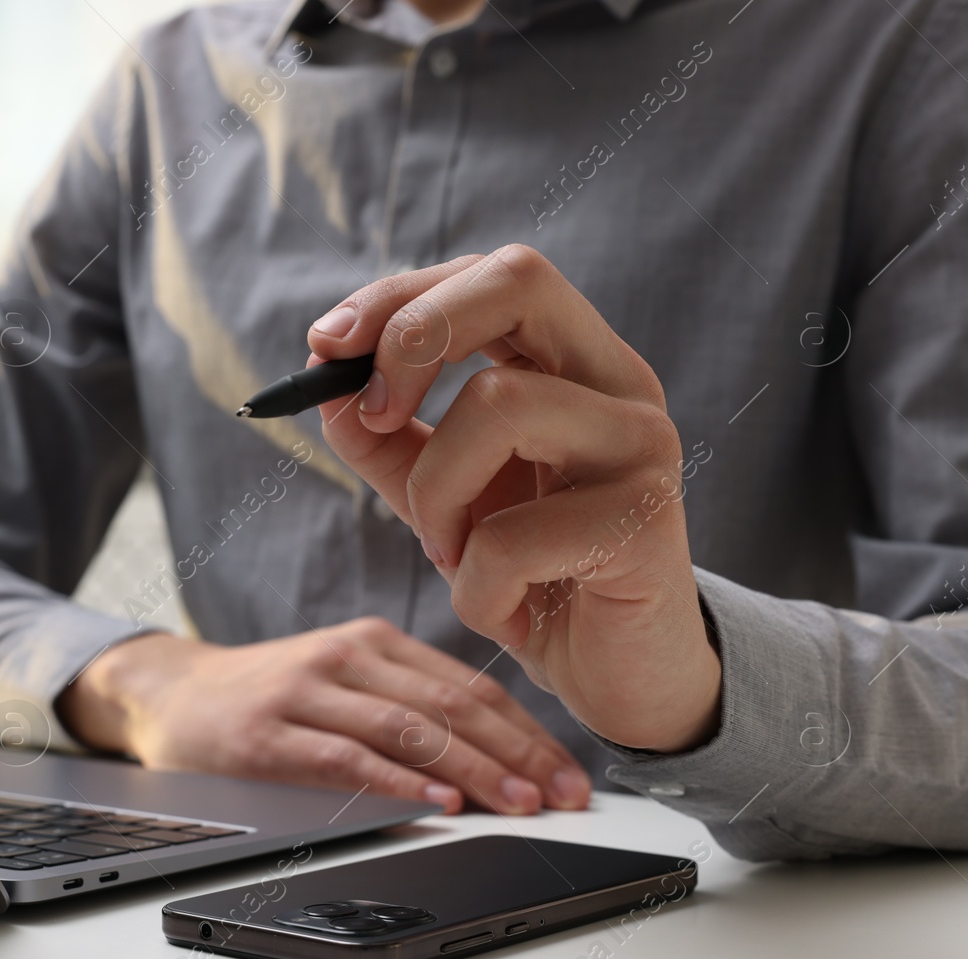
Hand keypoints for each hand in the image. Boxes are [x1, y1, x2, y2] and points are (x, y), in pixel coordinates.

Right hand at [56, 620, 591, 814]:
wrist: (168, 693)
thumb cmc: (265, 696)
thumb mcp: (342, 681)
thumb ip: (406, 704)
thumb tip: (497, 757)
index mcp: (374, 643)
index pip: (471, 688)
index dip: (530, 734)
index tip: (572, 777)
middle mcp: (346, 657)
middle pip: (451, 707)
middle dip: (519, 756)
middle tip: (565, 798)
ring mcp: (305, 692)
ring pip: (409, 729)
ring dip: (475, 770)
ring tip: (520, 804)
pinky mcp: (267, 735)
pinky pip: (345, 758)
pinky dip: (397, 780)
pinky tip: (438, 800)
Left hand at [307, 247, 720, 753]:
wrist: (617, 675)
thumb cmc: (532, 575)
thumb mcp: (442, 494)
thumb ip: (385, 434)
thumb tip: (323, 372)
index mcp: (574, 361)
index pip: (490, 274)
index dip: (399, 296)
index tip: (327, 346)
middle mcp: (619, 382)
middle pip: (518, 278)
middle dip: (414, 335)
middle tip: (373, 415)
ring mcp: (642, 443)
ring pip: (500, 403)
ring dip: (435, 494)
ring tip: (451, 554)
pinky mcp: (644, 520)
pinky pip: (511, 536)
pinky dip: (475, 587)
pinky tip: (503, 610)